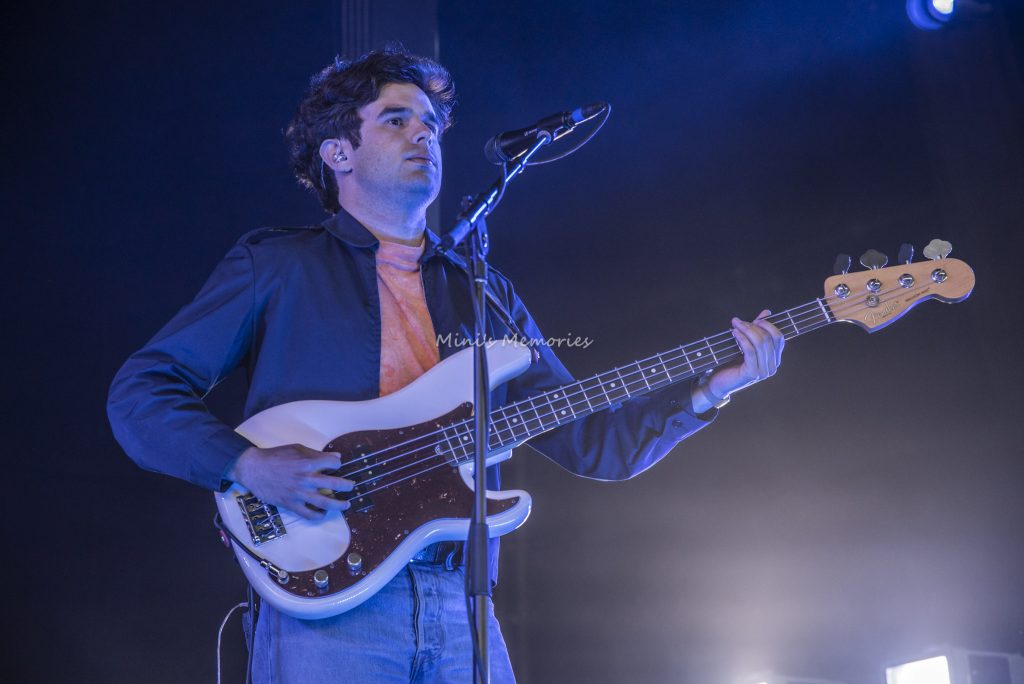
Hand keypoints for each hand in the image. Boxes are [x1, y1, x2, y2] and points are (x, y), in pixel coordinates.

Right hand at [227, 444, 353, 519]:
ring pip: (325, 502)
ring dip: (339, 504)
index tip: (336, 466)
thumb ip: (317, 454)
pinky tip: (323, 512)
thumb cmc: (275, 456)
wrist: (254, 469)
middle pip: (335, 484)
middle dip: (346, 486)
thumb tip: (336, 456)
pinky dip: (319, 515)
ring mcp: (299, 493)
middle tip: (350, 486)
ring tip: (346, 504)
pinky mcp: (291, 504)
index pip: (333, 463)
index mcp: (308, 462)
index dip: (337, 463)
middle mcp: (306, 479)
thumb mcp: (297, 449)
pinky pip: (309, 514)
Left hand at [706, 309, 784, 399]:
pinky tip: (735, 333)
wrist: (720, 383)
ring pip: (760, 343)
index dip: (768, 325)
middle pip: (768, 338)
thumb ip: (758, 330)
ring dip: (746, 330)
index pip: (779, 338)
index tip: (755, 319)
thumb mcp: (747, 344)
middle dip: (753, 326)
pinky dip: (742, 339)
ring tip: (736, 325)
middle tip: (739, 321)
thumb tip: (767, 312)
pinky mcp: (752, 373)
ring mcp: (763, 372)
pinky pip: (750, 351)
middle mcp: (772, 366)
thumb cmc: (733, 363)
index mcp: (775, 359)